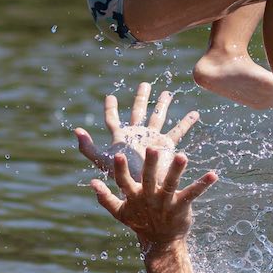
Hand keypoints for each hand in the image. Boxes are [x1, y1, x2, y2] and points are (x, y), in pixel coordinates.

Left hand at [73, 82, 198, 181]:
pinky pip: (177, 131)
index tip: (110, 97)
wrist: (144, 188)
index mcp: (121, 138)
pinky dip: (186, 122)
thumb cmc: (122, 175)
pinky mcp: (166, 146)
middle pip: (138, 112)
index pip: (113, 120)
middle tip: (144, 84)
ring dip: (162, 104)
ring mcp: (152, 139)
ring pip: (158, 116)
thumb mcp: (103, 160)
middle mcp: (137, 136)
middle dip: (141, 98)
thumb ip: (88, 147)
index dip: (111, 108)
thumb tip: (76, 130)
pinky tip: (195, 113)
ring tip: (167, 92)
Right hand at [91, 147, 217, 245]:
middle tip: (151, 149)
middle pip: (148, 179)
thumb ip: (106, 198)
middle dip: (149, 164)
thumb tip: (92, 182)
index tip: (118, 156)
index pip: (124, 181)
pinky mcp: (181, 206)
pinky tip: (213, 175)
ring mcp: (166, 202)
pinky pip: (192, 193)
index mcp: (134, 196)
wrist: (160, 243)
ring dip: (176, 170)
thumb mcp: (120, 212)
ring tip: (182, 156)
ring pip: (171, 183)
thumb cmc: (140, 222)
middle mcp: (149, 197)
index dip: (121, 169)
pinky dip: (203, 184)